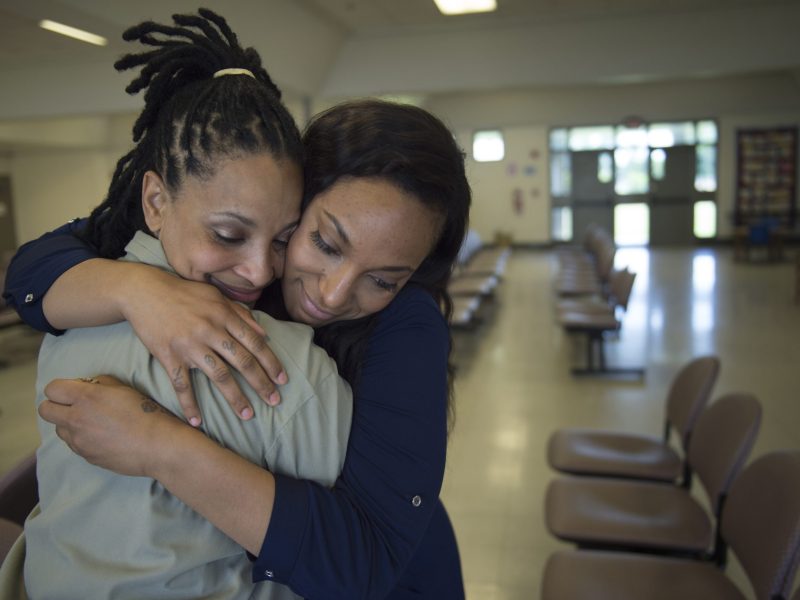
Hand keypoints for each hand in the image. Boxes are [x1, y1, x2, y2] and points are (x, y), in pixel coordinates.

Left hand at [39, 376, 179, 477]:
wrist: (156, 445)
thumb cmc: (145, 413)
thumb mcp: (124, 389)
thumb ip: (100, 383)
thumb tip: (88, 386)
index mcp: (86, 398)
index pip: (52, 389)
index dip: (61, 388)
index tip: (74, 390)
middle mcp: (76, 419)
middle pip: (45, 410)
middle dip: (55, 405)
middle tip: (74, 406)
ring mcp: (79, 441)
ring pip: (59, 429)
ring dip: (69, 423)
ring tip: (92, 423)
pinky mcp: (85, 456)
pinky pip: (73, 444)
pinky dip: (81, 438)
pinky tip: (101, 436)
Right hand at [120, 266, 286, 425]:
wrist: (144, 292)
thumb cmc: (184, 293)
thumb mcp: (216, 296)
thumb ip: (241, 313)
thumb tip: (264, 332)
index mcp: (224, 316)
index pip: (255, 344)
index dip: (271, 363)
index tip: (283, 379)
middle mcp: (211, 331)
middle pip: (243, 362)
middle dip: (261, 383)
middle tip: (275, 401)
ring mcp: (190, 345)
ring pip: (219, 376)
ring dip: (235, 398)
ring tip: (248, 414)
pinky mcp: (169, 356)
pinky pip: (182, 385)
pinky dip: (189, 404)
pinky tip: (197, 422)